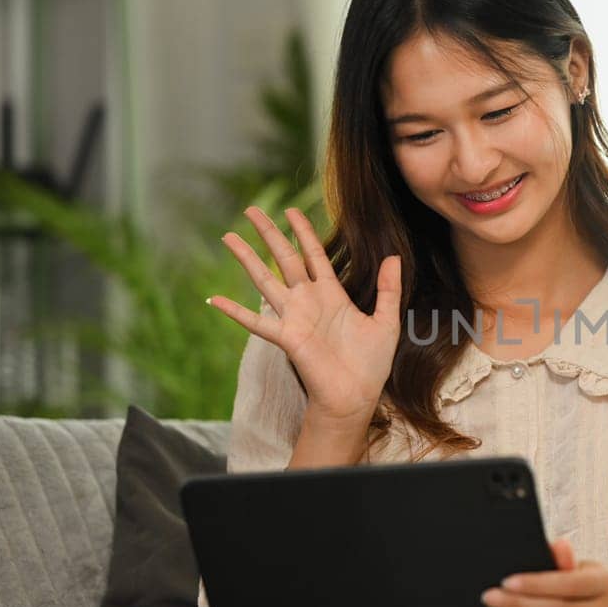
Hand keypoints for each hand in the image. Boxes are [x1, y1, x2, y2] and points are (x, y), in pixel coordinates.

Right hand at [207, 205, 401, 424]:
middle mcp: (309, 301)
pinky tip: (214, 299)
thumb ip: (389, 289)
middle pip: (285, 258)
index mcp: (332, 294)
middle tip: (251, 210)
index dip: (303, 232)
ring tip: (228, 237)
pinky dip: (235, 311)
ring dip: (247, 258)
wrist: (356, 396)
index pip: (314, 254)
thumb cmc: (371, 364)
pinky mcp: (286, 337)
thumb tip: (393, 257)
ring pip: (265, 280)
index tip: (291, 210)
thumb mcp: (386, 321)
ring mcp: (294, 317)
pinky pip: (256, 322)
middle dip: (269, 234)